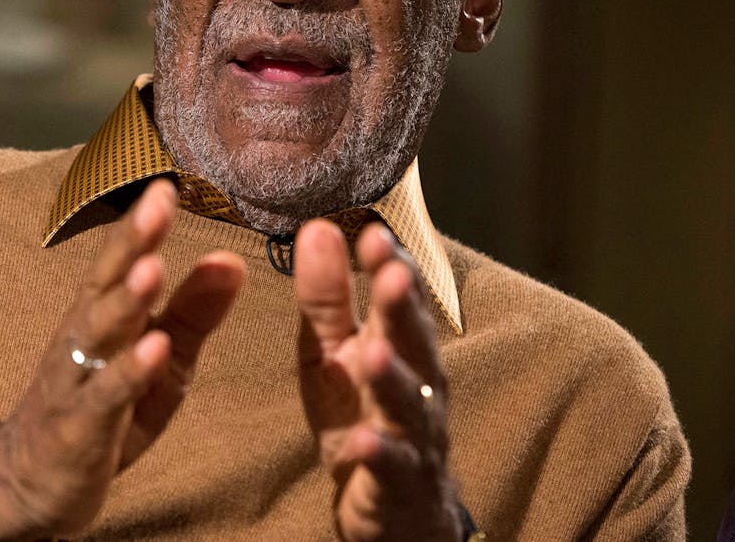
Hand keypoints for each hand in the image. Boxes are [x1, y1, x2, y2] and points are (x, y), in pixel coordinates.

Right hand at [0, 179, 245, 540]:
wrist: (29, 483)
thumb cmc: (100, 410)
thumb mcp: (158, 361)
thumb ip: (193, 312)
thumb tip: (231, 260)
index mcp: (101, 315)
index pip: (121, 260)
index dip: (141, 224)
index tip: (167, 184)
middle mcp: (82, 336)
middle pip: (105, 282)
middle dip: (131, 241)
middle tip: (157, 202)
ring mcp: (76, 379)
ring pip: (99, 332)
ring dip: (126, 300)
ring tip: (154, 267)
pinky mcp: (79, 426)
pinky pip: (105, 394)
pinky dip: (129, 371)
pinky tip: (155, 348)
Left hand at [293, 220, 462, 541]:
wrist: (394, 508)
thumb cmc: (361, 412)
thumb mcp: (333, 350)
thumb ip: (326, 295)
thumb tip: (317, 226)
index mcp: (397, 344)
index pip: (400, 296)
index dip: (391, 264)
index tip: (373, 231)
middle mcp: (417, 384)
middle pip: (414, 341)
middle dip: (403, 307)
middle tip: (390, 272)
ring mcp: (413, 435)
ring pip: (410, 404)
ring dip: (393, 377)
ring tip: (372, 352)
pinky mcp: (400, 484)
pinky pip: (392, 468)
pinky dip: (379, 454)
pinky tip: (362, 443)